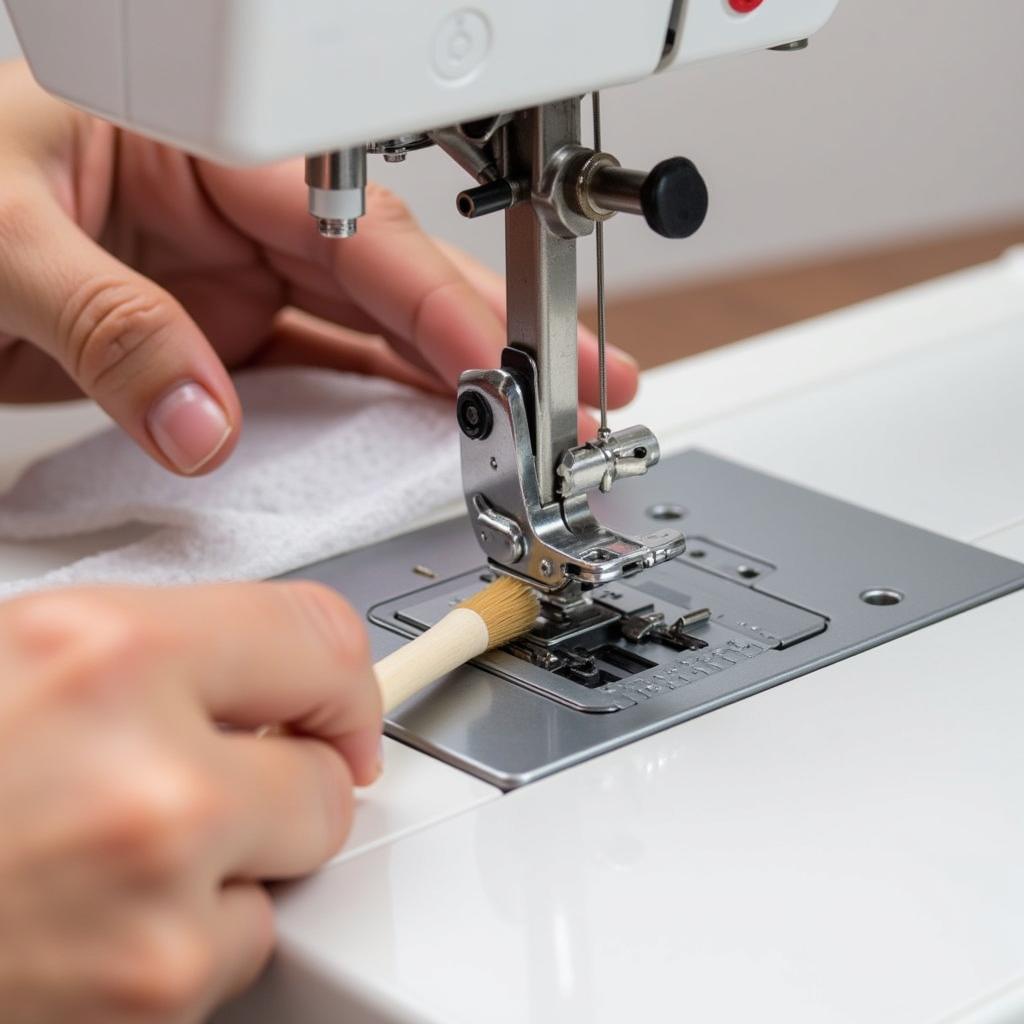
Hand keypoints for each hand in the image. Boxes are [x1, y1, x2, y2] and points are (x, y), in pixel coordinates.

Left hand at [0, 61, 638, 474]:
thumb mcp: (4, 238)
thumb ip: (112, 328)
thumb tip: (207, 424)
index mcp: (204, 150)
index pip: (353, 229)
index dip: (439, 302)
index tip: (507, 365)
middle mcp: (239, 212)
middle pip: (399, 277)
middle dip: (500, 333)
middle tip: (586, 383)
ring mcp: (239, 276)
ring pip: (378, 327)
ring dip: (462, 374)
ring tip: (543, 412)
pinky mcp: (226, 332)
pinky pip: (326, 368)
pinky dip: (386, 403)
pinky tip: (440, 429)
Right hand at [0, 582, 380, 1022]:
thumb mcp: (13, 664)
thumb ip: (147, 662)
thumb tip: (259, 679)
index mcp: (104, 650)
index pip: (321, 640)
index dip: (338, 681)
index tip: (337, 708)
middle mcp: (143, 770)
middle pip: (326, 774)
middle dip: (285, 782)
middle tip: (210, 791)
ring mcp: (153, 897)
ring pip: (292, 870)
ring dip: (233, 867)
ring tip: (113, 864)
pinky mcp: (149, 998)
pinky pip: (236, 954)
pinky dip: (187, 944)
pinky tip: (91, 929)